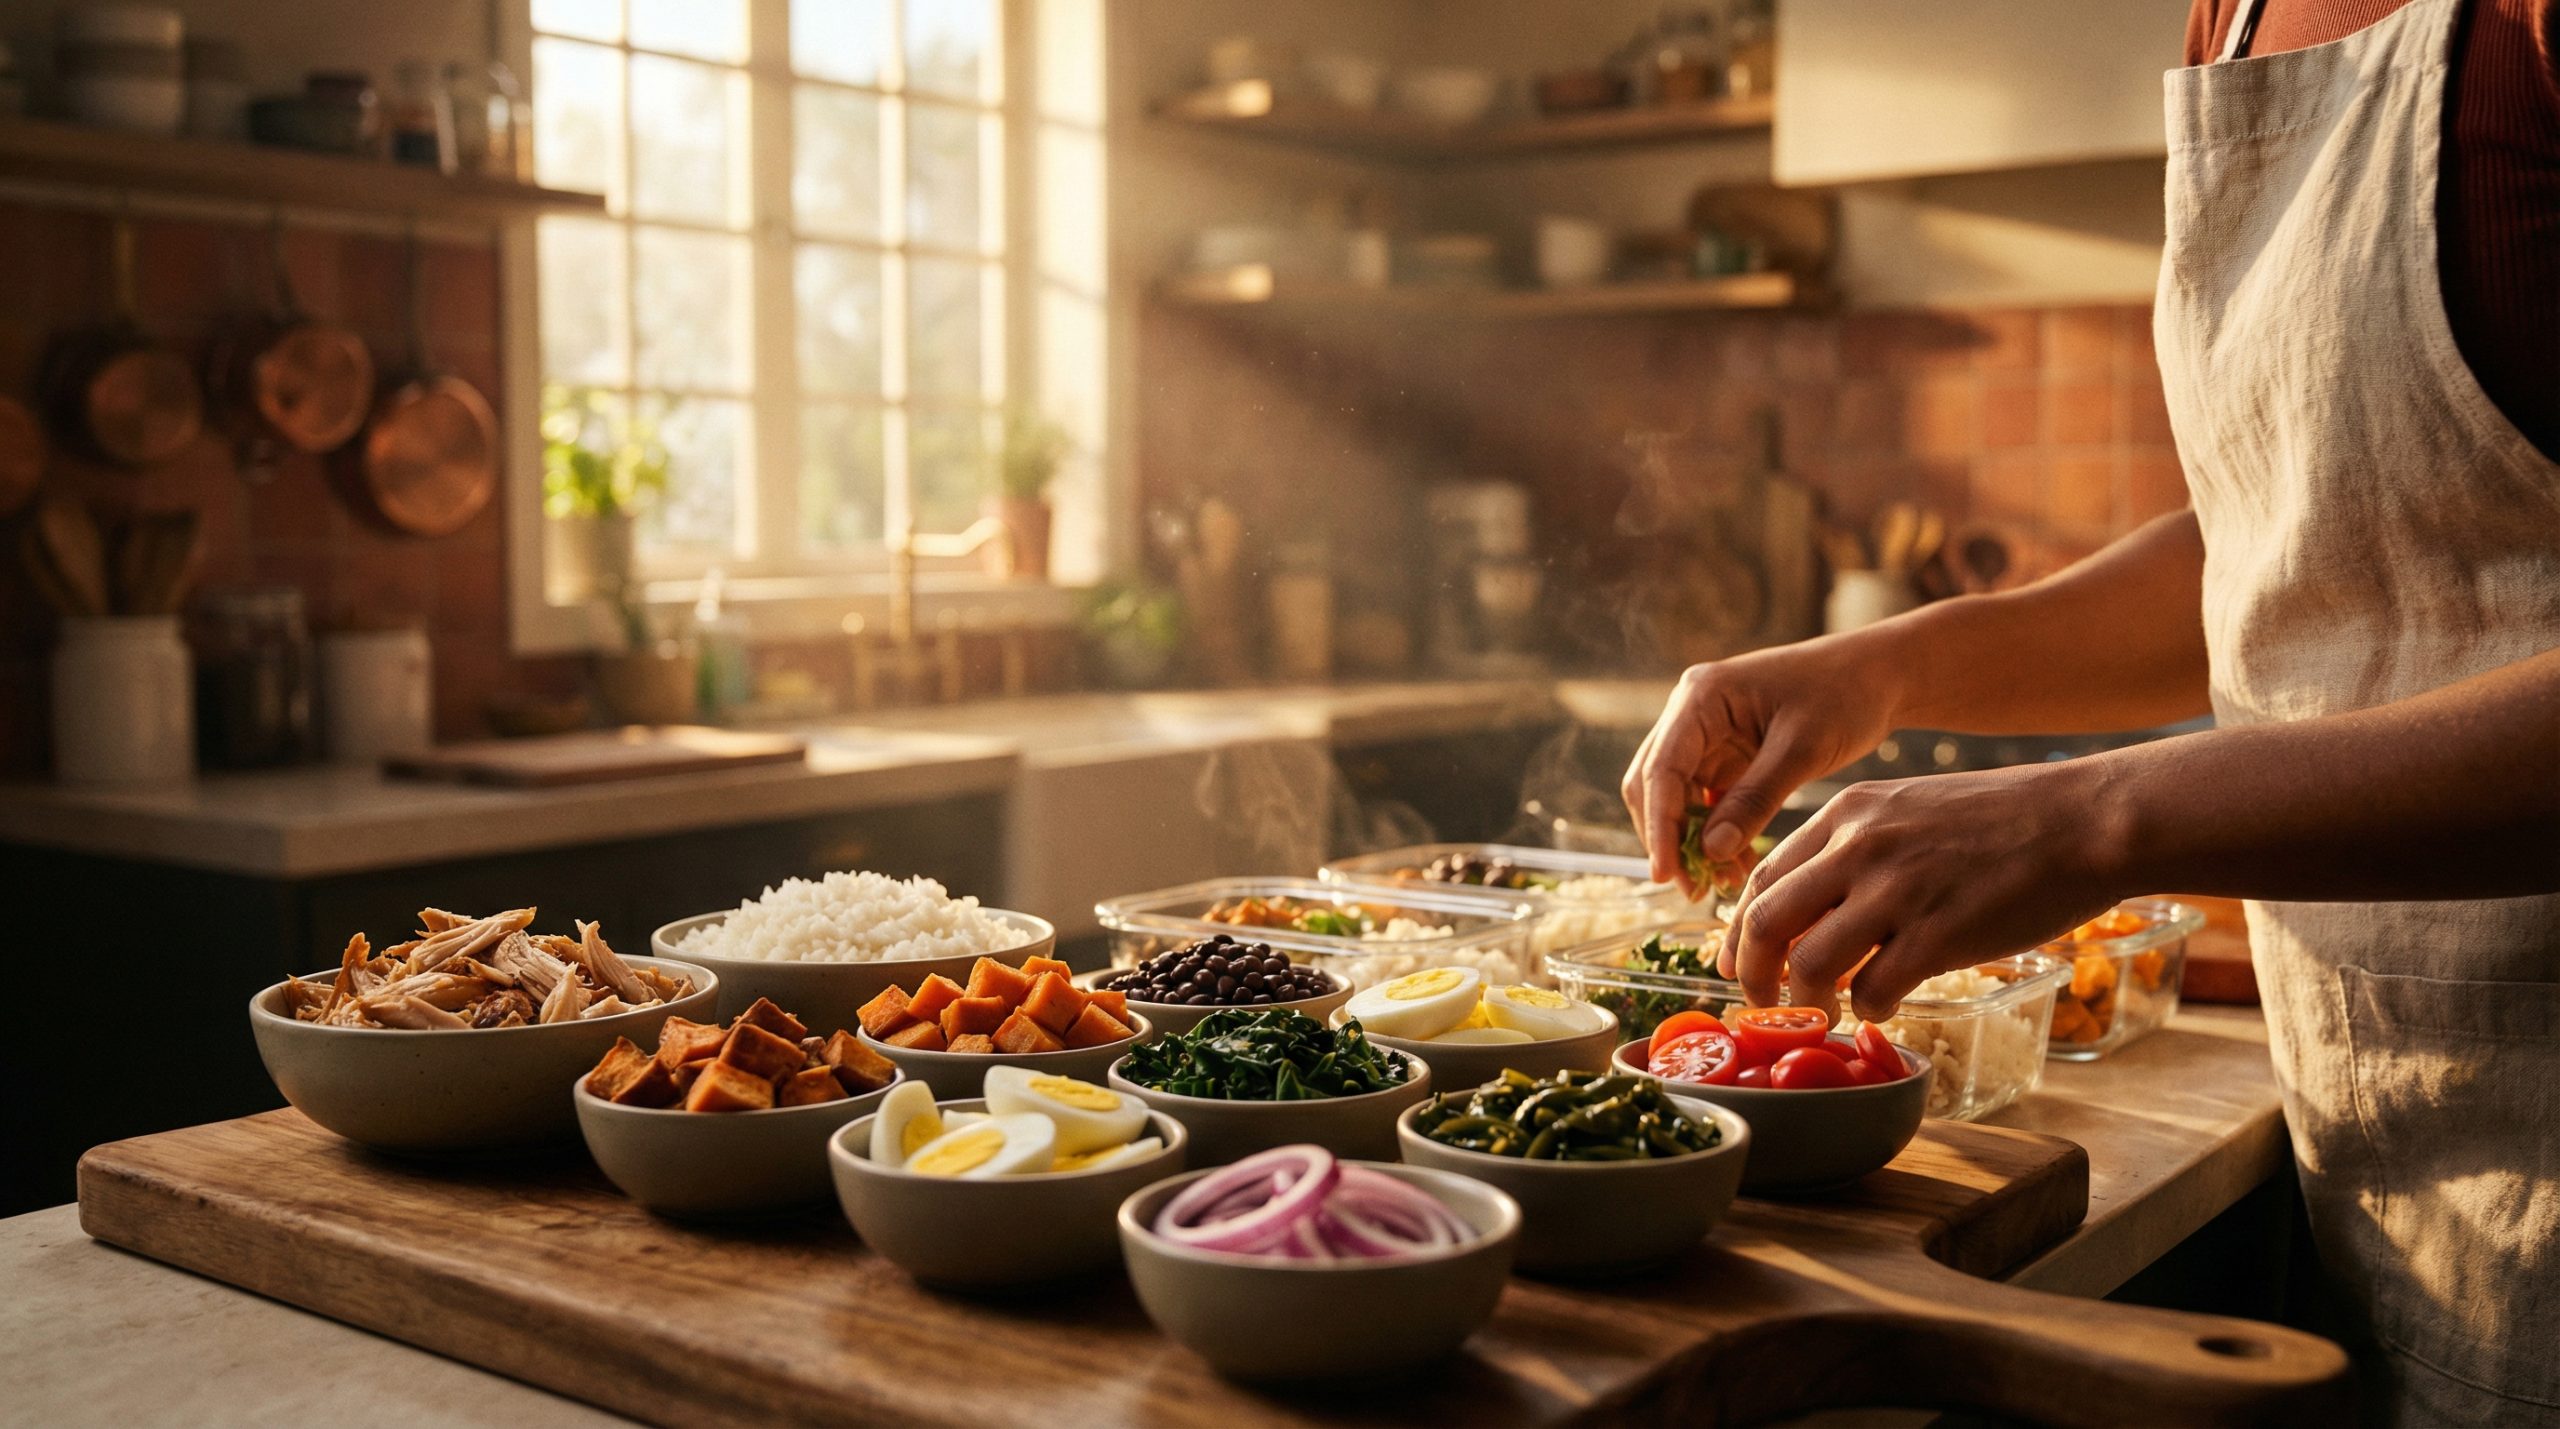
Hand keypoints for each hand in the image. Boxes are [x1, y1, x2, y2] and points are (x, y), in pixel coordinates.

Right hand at [1621, 636, 1905, 898]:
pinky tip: (1736, 866)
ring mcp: (1706, 736)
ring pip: (1678, 799)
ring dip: (1692, 842)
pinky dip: (1717, 834)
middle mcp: (1691, 714)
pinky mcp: (1726, 757)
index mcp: (1701, 698)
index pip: (1660, 769)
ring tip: (1718, 886)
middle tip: (1691, 890)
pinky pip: (1708, 802)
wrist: (1878, 675)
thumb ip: (1754, 799)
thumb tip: (1710, 852)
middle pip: (1656, 786)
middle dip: (1669, 839)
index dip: (1659, 826)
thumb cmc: (1844, 694)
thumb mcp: (1801, 749)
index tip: (1665, 874)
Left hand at [1722, 761, 2122, 1020]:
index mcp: (1846, 814)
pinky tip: (1886, 1007)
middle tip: (1763, 1005)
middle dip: (1751, 976)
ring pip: (1810, 963)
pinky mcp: (1940, 932)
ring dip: (1809, 1003)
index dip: (1738, 931)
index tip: (1737, 963)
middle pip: (1765, 923)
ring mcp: (1898, 891)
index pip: (1761, 878)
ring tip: (1828, 1014)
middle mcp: (1859, 848)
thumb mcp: (1909, 808)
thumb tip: (1814, 902)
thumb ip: (1857, 846)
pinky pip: (1876, 988)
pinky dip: (1871, 1009)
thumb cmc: (2004, 818)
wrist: (2084, 820)